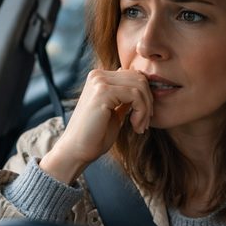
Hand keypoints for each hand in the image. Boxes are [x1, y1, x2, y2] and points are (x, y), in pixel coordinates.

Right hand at [40, 68, 151, 182]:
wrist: (77, 149)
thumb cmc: (96, 134)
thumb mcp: (115, 110)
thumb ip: (125, 96)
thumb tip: (141, 82)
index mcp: (100, 77)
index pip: (135, 75)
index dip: (146, 96)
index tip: (144, 117)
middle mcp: (98, 75)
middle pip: (139, 78)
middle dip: (148, 102)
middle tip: (144, 123)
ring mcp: (99, 82)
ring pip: (139, 87)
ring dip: (146, 109)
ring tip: (140, 127)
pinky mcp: (102, 92)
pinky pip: (135, 95)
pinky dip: (141, 112)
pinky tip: (135, 126)